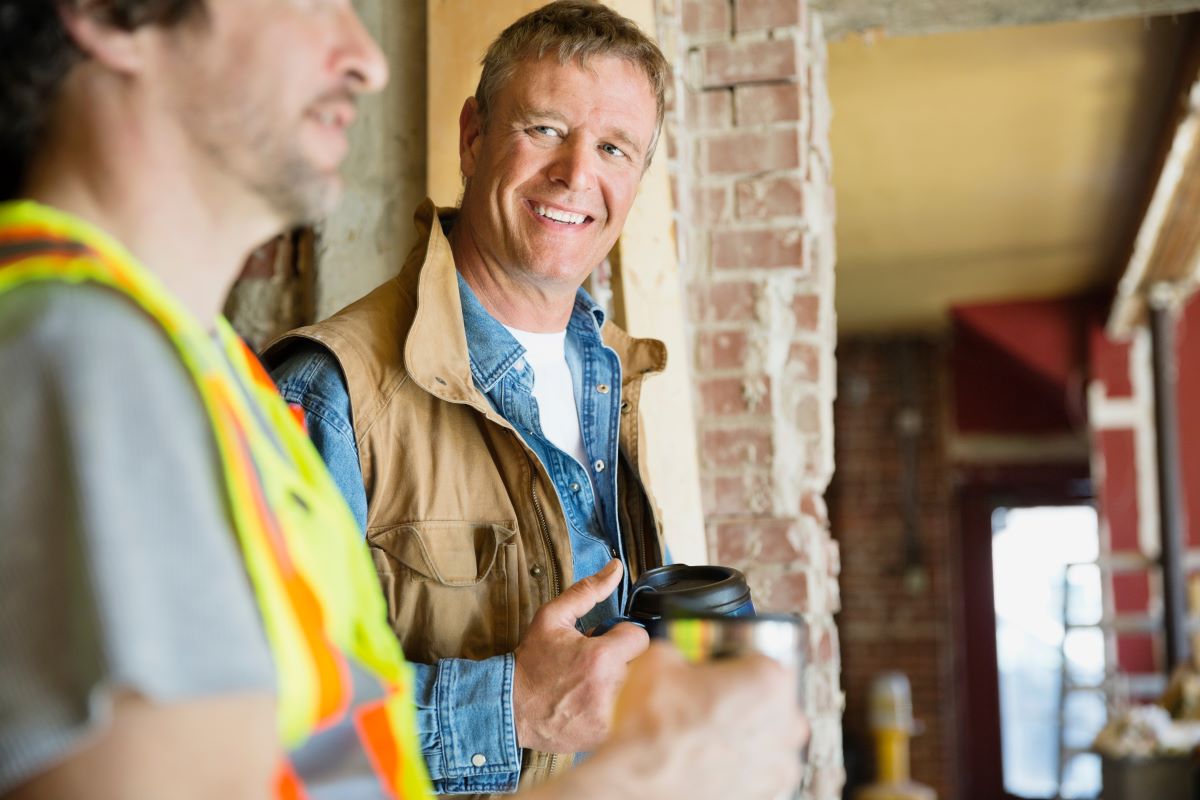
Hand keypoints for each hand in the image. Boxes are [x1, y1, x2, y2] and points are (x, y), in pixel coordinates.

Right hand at [512, 559, 649, 752]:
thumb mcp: (552, 618)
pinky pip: (628, 714)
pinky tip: (594, 703)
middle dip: (625, 659)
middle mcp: (611, 688)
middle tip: (599, 663)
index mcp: (601, 657)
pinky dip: (617, 708)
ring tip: (596, 683)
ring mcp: (610, 716)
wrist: (511, 708)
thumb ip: (587, 591)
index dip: (622, 635)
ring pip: (638, 689)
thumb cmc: (531, 664)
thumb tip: (615, 568)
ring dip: (624, 683)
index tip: (605, 641)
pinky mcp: (607, 735)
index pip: (640, 638)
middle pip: (644, 665)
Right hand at [600, 643, 807, 799]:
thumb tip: (680, 652)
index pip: (763, 658)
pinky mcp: (766, 793)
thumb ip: (684, 649)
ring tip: (708, 731)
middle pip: (773, 698)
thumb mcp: (660, 658)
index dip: (737, 662)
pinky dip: (743, 762)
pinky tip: (713, 756)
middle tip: (710, 699)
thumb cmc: (653, 731)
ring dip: (747, 731)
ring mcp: (778, 763)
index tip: (721, 668)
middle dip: (746, 697)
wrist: (635, 782)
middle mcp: (784, 723)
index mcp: (767, 681)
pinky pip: (762, 768)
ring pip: (770, 735)